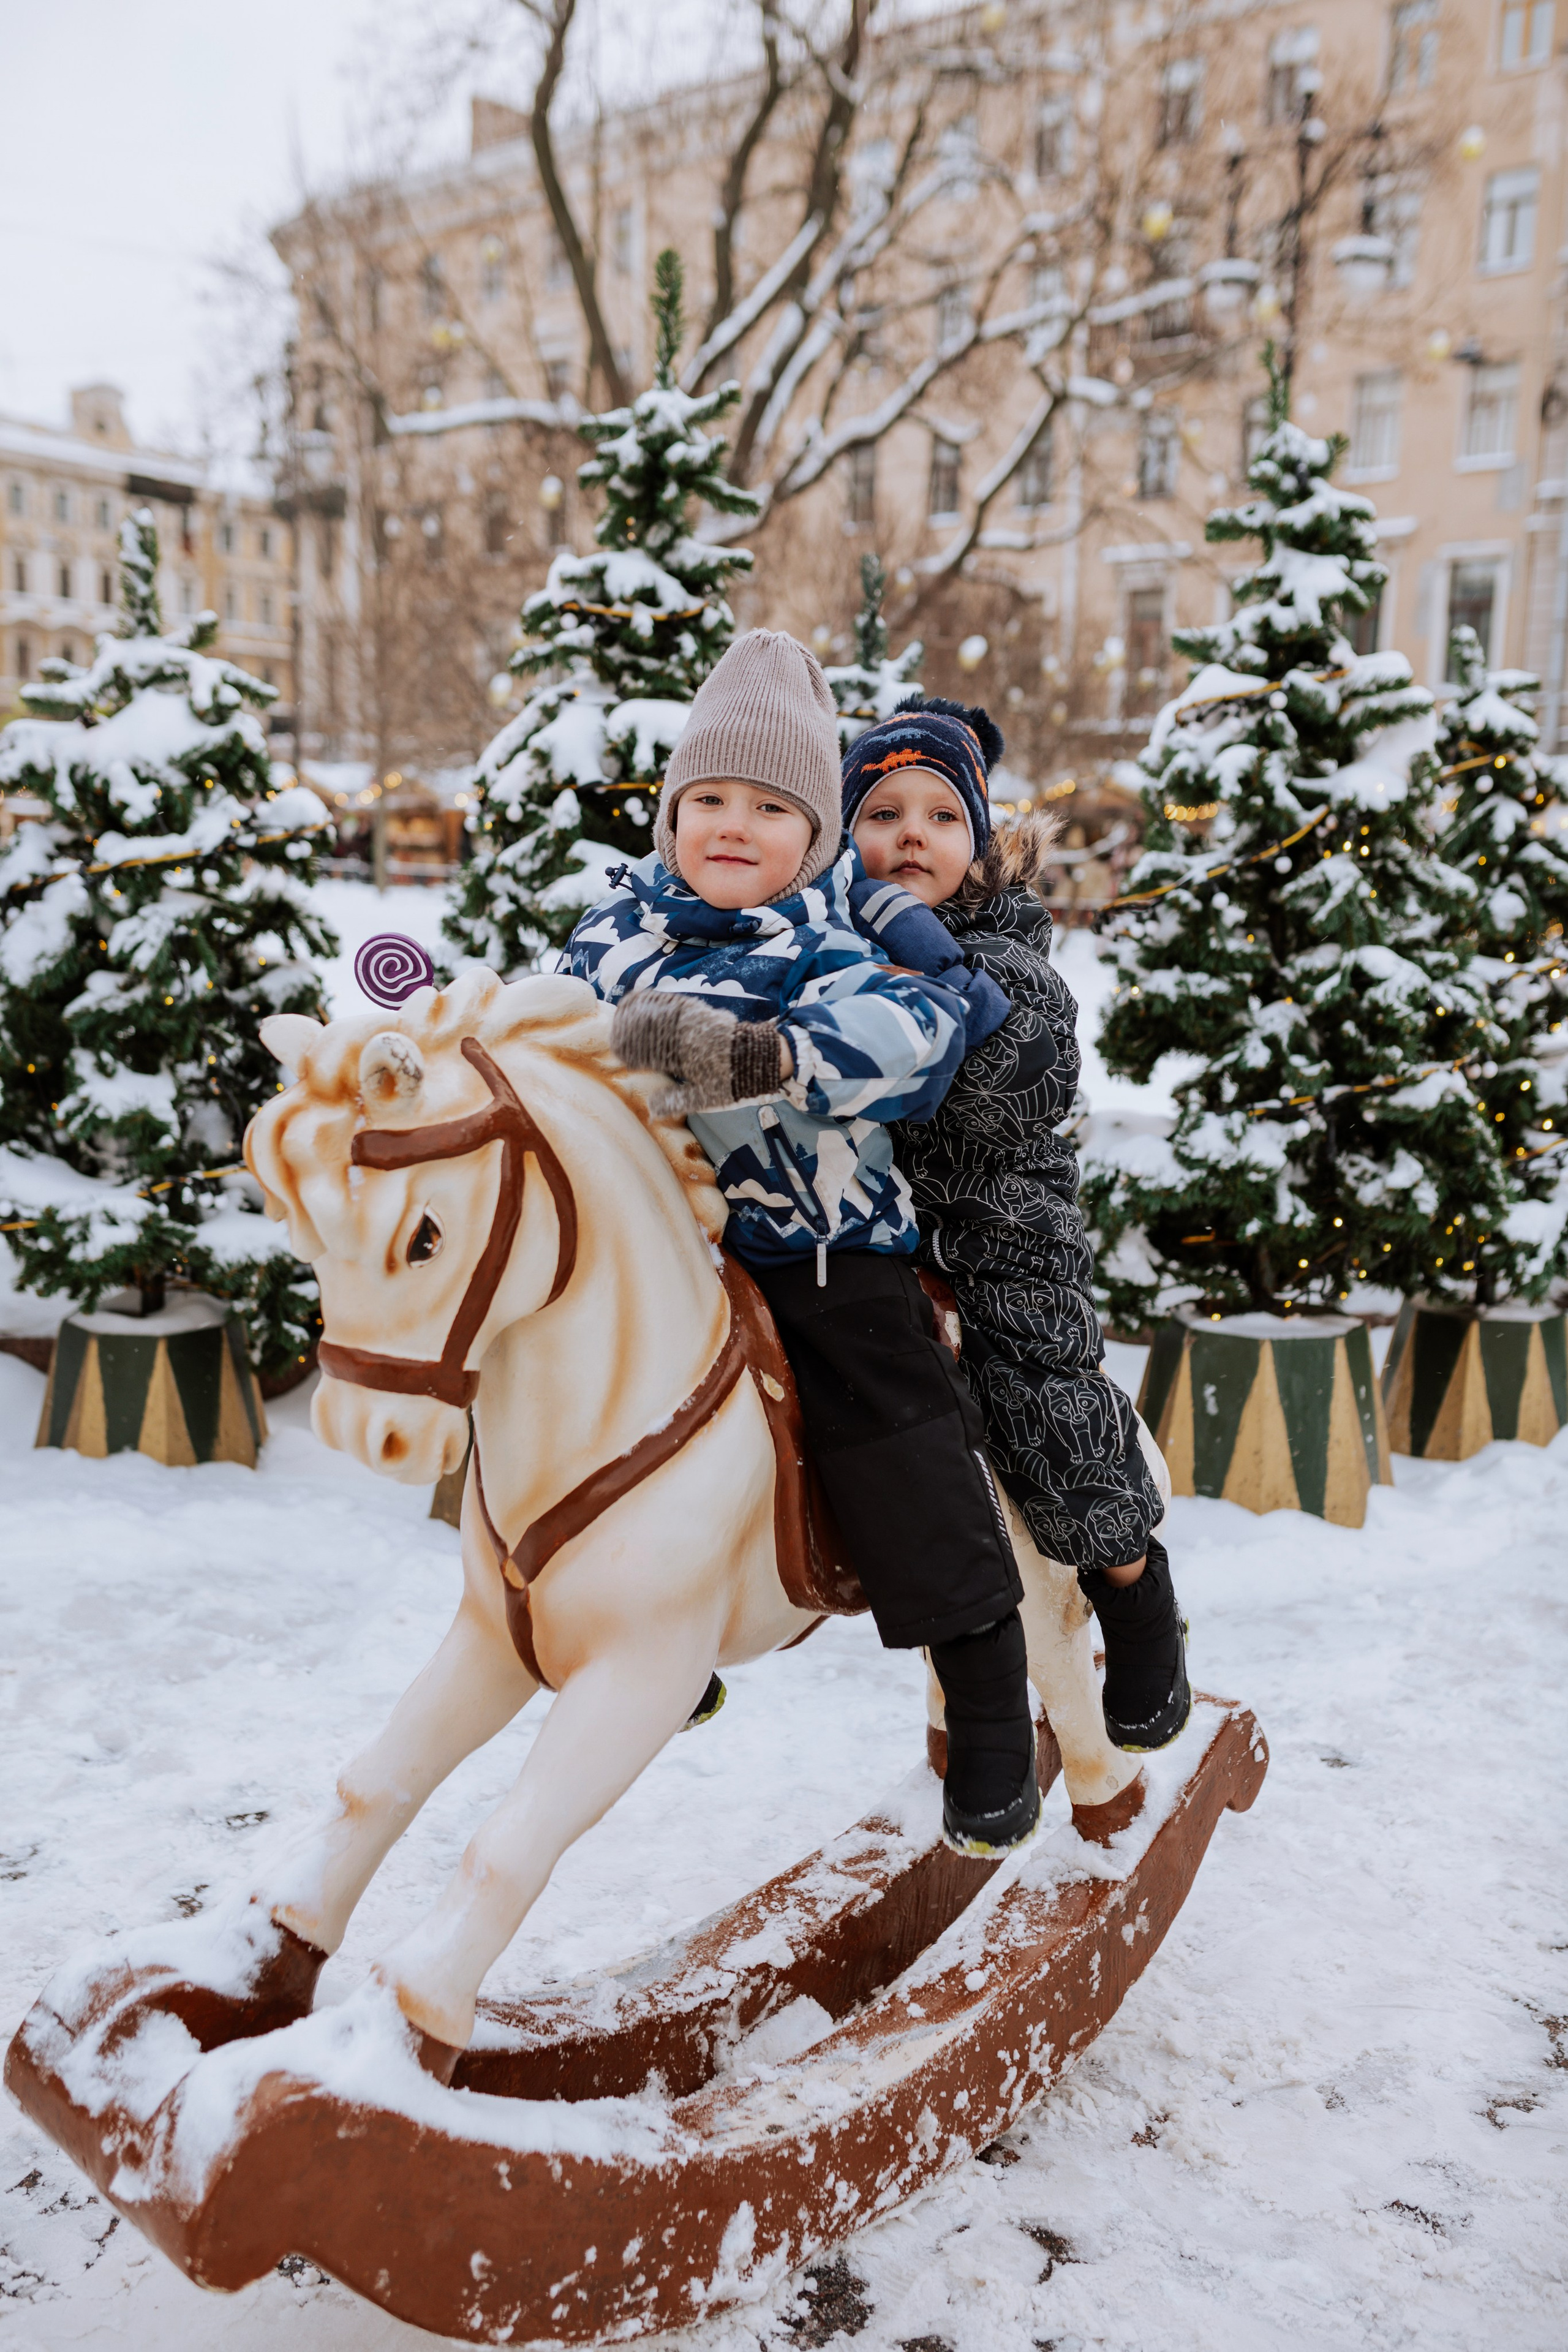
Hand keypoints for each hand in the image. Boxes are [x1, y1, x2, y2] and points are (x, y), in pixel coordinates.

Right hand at [610, 992, 787, 1113]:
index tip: (619, 1053)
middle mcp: (682, 1037)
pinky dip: (659, 1001)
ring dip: (640, 1010)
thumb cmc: (732, 1080)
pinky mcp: (701, 1013)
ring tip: (625, 1010)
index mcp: (679, 1058)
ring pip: (658, 1012)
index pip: (645, 1052)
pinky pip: (675, 1004)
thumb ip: (675, 1101)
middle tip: (615, 1028)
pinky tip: (649, 998)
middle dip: (628, 1027)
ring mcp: (691, 1022)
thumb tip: (649, 1109)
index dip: (629, 1051)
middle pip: (647, 1028)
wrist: (758, 1057)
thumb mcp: (703, 1096)